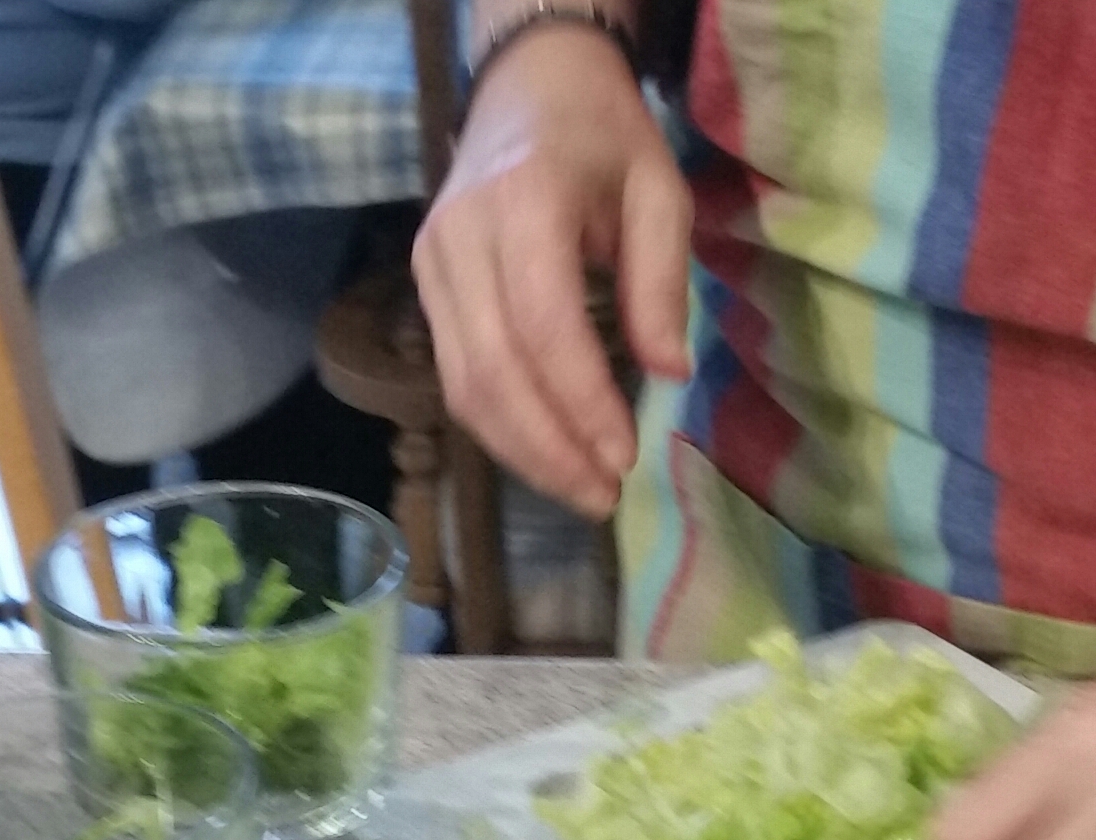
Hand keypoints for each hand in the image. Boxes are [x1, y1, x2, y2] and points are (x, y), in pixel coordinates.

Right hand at [412, 28, 690, 516]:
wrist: (526, 87)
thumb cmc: (603, 138)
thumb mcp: (659, 191)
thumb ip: (661, 282)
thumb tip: (669, 375)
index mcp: (524, 202)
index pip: (542, 325)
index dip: (581, 402)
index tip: (624, 455)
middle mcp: (461, 238)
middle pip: (491, 371)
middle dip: (548, 447)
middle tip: (602, 495)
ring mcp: (432, 264)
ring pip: (463, 385)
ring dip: (520, 450)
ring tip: (580, 488)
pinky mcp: (425, 286)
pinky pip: (455, 373)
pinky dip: (499, 424)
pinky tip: (545, 451)